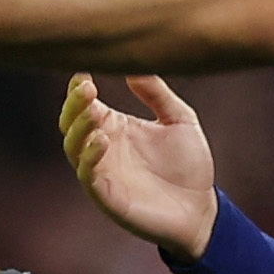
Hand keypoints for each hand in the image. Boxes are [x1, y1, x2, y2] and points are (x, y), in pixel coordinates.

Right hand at [60, 74, 218, 256]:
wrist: (201, 208)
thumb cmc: (189, 165)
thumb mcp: (179, 119)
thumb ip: (157, 94)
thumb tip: (134, 65)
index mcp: (116, 127)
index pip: (86, 103)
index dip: (80, 87)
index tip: (85, 68)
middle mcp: (103, 147)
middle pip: (71, 122)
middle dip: (74, 103)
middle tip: (87, 86)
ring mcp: (103, 172)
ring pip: (73, 147)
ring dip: (79, 127)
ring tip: (93, 110)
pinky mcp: (107, 196)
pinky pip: (88, 176)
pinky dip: (90, 157)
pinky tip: (103, 140)